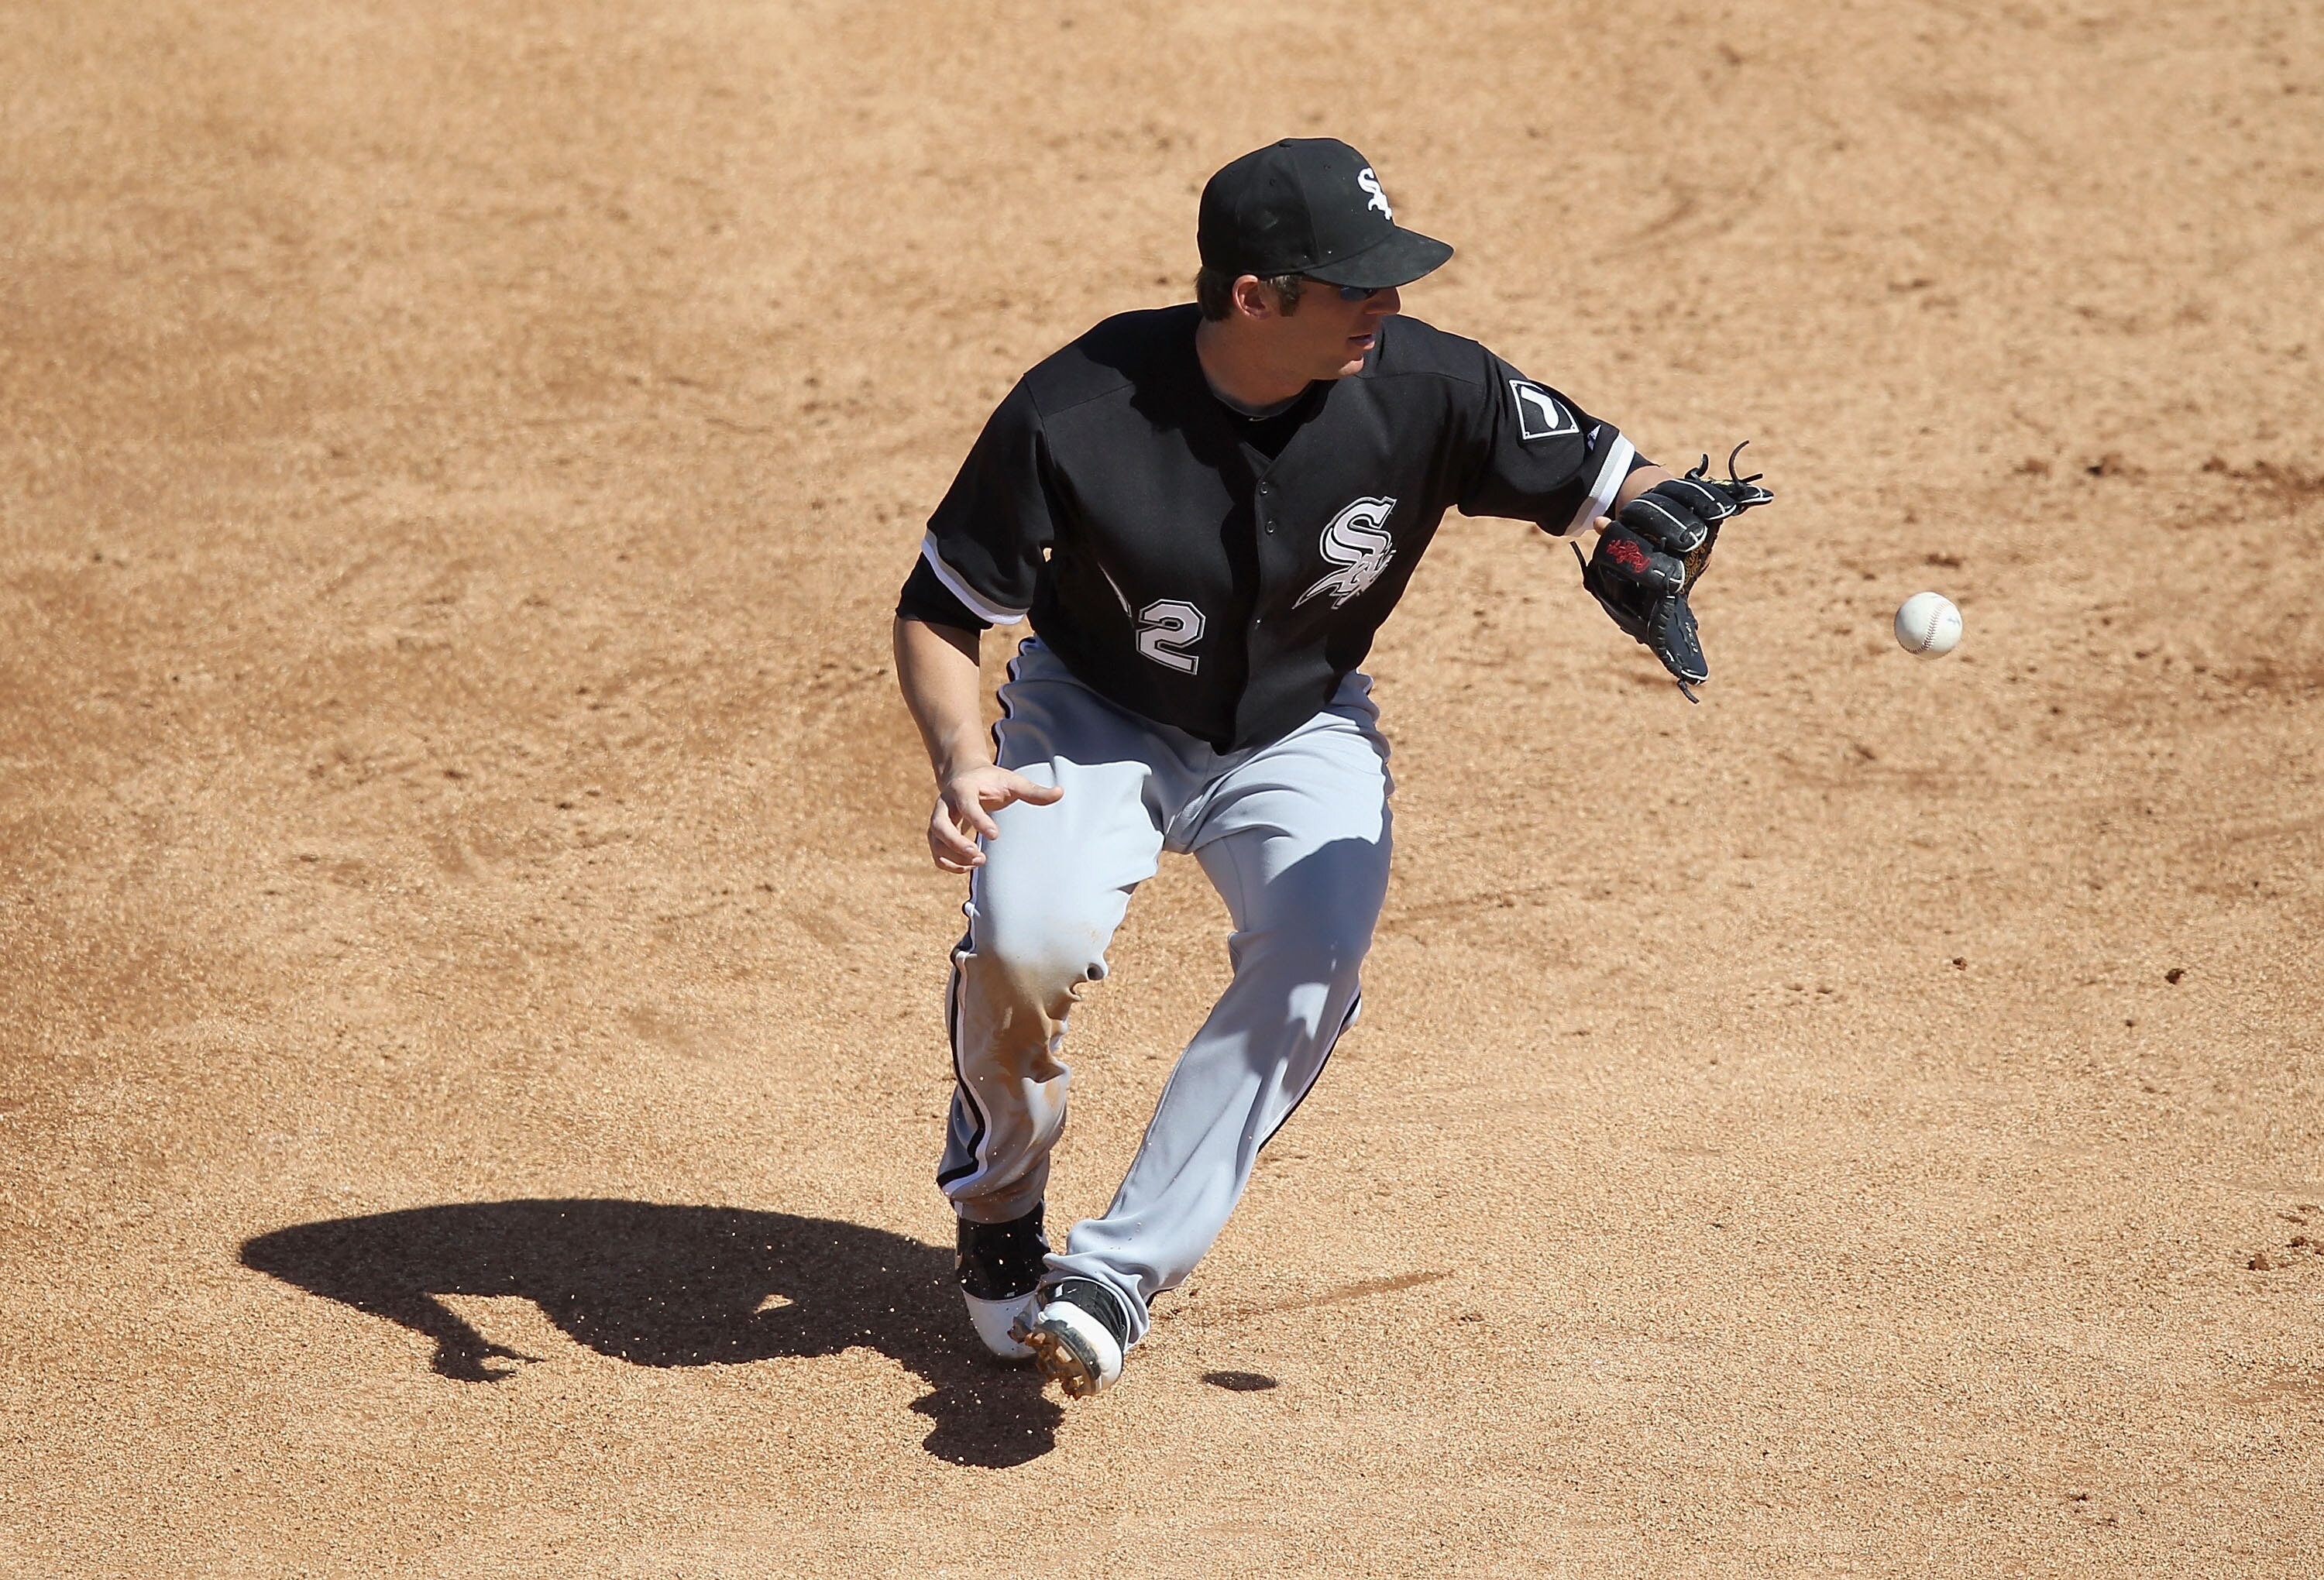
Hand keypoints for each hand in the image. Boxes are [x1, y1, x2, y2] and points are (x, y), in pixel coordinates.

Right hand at [927, 763, 1062, 872]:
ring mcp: (938, 818)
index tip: (995, 835)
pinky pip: (936, 851)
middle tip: (980, 856)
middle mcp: (945, 803)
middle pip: (939, 825)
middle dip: (957, 844)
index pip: (966, 804)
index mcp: (963, 788)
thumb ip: (1034, 791)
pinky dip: (948, 863)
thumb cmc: (992, 781)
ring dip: (953, 856)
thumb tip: (1061, 792)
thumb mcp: (1013, 782)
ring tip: (979, 863)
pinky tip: (968, 867)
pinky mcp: (937, 832)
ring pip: (934, 840)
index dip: (978, 820)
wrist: (965, 775)